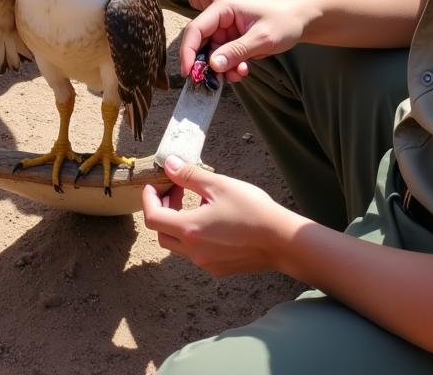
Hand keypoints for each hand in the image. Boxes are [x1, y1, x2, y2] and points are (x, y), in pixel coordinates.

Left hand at [142, 156, 291, 276]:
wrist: (283, 241)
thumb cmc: (252, 210)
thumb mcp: (218, 185)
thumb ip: (188, 175)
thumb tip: (168, 164)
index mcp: (189, 230)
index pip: (152, 217)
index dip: (149, 199)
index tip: (157, 184)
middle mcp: (194, 252)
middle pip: (161, 233)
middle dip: (162, 210)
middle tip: (175, 191)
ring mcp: (207, 264)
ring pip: (178, 245)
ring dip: (178, 223)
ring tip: (196, 203)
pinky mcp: (220, 269)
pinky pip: (196, 253)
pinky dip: (194, 236)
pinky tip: (213, 221)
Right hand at [178, 0, 307, 82]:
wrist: (303, 19)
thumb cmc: (285, 21)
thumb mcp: (261, 38)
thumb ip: (236, 51)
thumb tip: (212, 65)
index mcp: (223, 7)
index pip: (196, 29)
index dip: (188, 51)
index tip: (189, 73)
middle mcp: (220, 15)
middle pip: (201, 42)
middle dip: (207, 64)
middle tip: (214, 82)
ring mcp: (226, 27)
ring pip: (212, 52)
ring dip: (222, 68)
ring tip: (239, 74)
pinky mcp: (233, 37)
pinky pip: (223, 55)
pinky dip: (230, 66)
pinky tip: (243, 70)